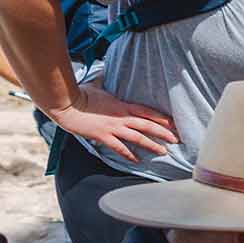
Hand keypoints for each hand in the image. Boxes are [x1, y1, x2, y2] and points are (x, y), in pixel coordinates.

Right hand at [46, 83, 176, 161]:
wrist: (66, 104)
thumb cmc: (80, 95)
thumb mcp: (97, 89)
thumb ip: (106, 89)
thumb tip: (104, 81)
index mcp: (122, 105)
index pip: (147, 111)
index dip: (162, 118)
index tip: (174, 124)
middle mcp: (121, 117)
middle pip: (148, 125)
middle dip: (164, 133)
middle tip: (177, 139)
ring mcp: (113, 127)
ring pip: (138, 137)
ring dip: (152, 145)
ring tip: (164, 152)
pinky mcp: (103, 136)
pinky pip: (120, 148)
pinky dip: (130, 155)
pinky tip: (138, 160)